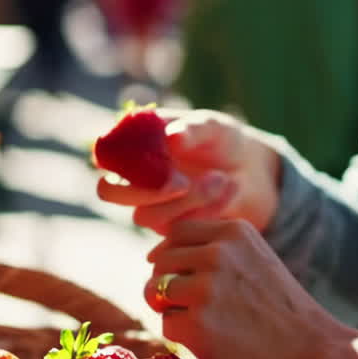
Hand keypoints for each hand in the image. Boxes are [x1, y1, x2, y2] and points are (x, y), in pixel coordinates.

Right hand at [97, 109, 280, 233]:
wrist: (253, 170)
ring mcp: (151, 207)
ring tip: (222, 178)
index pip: (103, 154)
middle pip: (110, 192)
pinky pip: (178, 229)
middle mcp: (135, 179)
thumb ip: (192, 130)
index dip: (114, 158)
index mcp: (134, 147)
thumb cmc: (224, 141)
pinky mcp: (174, 230)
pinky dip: (208, 208)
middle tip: (182, 183)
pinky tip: (231, 188)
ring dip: (186, 199)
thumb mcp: (213, 128)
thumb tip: (171, 138)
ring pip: (145, 216)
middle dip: (144, 190)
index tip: (149, 157)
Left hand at [145, 219, 353, 358]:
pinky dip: (184, 339)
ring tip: (208, 324)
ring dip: (174, 311)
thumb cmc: (282, 310)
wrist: (312, 350)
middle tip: (191, 308)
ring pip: (157, 293)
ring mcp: (207, 286)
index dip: (168, 253)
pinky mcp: (198, 322)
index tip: (173, 272)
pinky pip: (167, 326)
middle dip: (166, 285)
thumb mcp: (256, 258)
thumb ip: (216, 249)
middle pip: (161, 261)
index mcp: (234, 231)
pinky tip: (215, 343)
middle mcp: (218, 252)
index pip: (177, 232)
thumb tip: (155, 255)